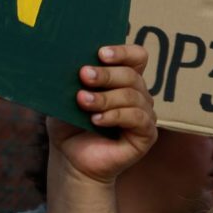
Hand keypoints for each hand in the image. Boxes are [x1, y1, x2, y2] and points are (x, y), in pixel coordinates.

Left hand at [47, 45, 156, 183]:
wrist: (71, 160)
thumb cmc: (69, 127)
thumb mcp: (65, 99)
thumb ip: (71, 82)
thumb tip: (67, 64)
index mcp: (123, 80)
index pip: (136, 57)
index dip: (123, 52)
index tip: (101, 53)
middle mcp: (139, 94)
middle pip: (131, 75)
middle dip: (106, 74)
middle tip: (84, 75)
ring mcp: (145, 114)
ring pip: (133, 96)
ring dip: (106, 98)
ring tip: (83, 102)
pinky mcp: (147, 134)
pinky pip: (137, 118)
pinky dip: (116, 116)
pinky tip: (96, 120)